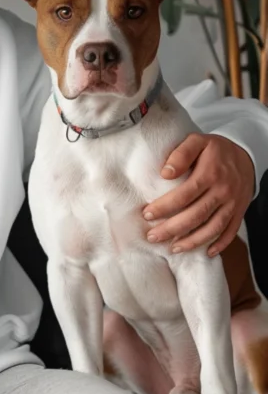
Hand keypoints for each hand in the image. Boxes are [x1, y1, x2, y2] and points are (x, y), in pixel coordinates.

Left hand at [143, 133, 253, 256]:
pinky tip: (205, 252)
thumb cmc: (214, 149)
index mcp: (210, 173)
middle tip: (152, 236)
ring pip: (213, 227)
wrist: (246, 155)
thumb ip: (181, 154)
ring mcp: (232, 204)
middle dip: (172, 229)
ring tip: (173, 248)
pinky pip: (230, 231)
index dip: (165, 207)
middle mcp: (222, 191)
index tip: (147, 214)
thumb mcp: (197, 141)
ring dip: (192, 241)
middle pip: (196, 215)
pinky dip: (219, 244)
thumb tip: (165, 173)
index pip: (184, 195)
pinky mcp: (239, 211)